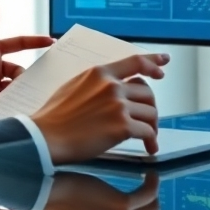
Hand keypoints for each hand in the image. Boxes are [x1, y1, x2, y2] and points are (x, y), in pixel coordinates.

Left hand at [0, 4, 52, 125]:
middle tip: (41, 81)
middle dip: (30, 75)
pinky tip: (21, 109)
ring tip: (32, 97)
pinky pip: (9, 103)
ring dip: (23, 92)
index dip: (35, 42)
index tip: (51, 42)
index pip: (18, 44)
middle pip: (21, 70)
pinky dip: (16, 105)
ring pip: (17, 88)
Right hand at [31, 53, 168, 164]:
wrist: (45, 137)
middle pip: (147, 92)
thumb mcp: (73, 86)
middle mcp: (112, 85)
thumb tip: (113, 87)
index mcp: (99, 73)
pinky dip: (150, 141)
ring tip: (148, 138)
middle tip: (148, 121)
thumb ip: (96, 84)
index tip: (164, 63)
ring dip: (152, 127)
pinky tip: (148, 148)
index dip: (153, 62)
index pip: (135, 61)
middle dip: (150, 107)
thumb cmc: (54, 117)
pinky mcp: (122, 126)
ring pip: (151, 113)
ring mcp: (118, 105)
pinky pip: (147, 131)